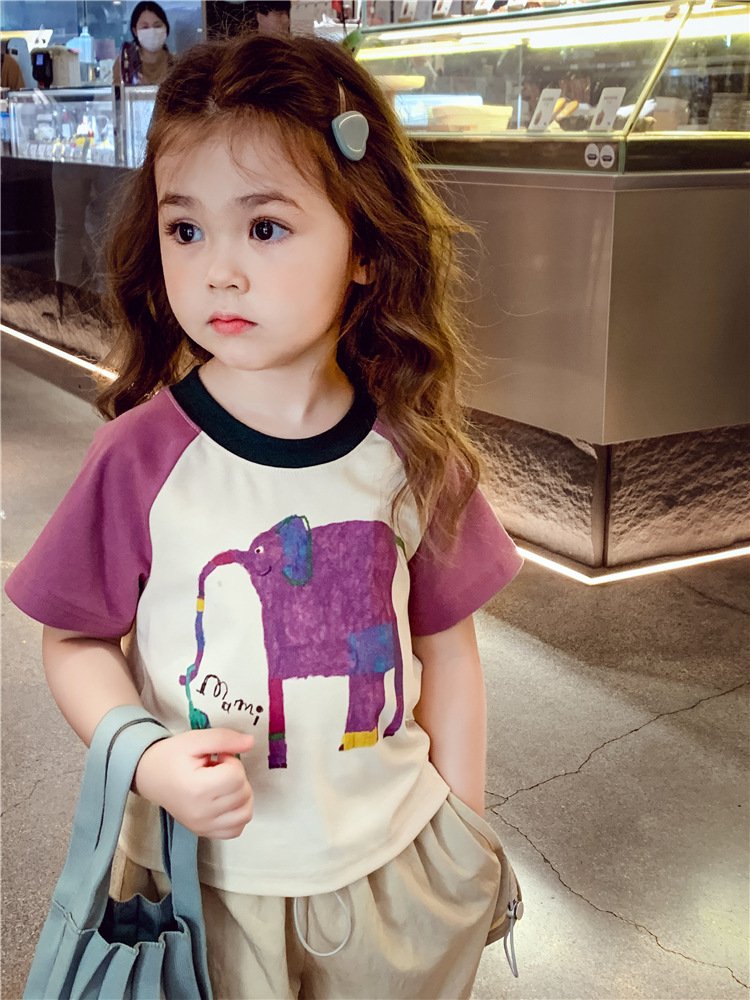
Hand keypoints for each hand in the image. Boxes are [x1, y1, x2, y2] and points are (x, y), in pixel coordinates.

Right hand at [134, 728, 254, 838]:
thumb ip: (225, 738)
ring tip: (224, 785)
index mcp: (197, 789)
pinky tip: (227, 801)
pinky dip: (237, 815)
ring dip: (242, 795)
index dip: (232, 762)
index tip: (218, 759)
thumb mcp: (196, 739)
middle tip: (218, 769)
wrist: (149, 776)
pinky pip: (235, 830)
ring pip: (245, 814)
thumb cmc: (171, 756)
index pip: (236, 777)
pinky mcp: (203, 832)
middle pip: (243, 794)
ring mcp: (202, 826)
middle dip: (236, 776)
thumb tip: (251, 742)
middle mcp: (201, 813)